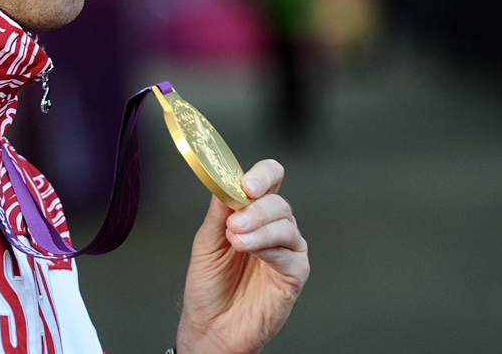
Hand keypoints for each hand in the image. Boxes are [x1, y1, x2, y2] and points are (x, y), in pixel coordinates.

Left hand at [174, 159, 308, 353]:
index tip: (246, 185)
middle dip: (255, 208)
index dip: (262, 176)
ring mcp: (286, 250)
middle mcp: (273, 227)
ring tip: (236, 241)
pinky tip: (251, 252)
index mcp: (253, 213)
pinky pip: (289, 254)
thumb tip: (224, 182)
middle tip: (233, 223)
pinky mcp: (294, 274)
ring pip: (286, 225)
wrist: (210, 325)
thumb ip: (218, 212)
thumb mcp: (206, 241)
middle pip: (278, 202)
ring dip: (259, 228)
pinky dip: (268, 248)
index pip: (270, 180)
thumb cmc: (209, 284)